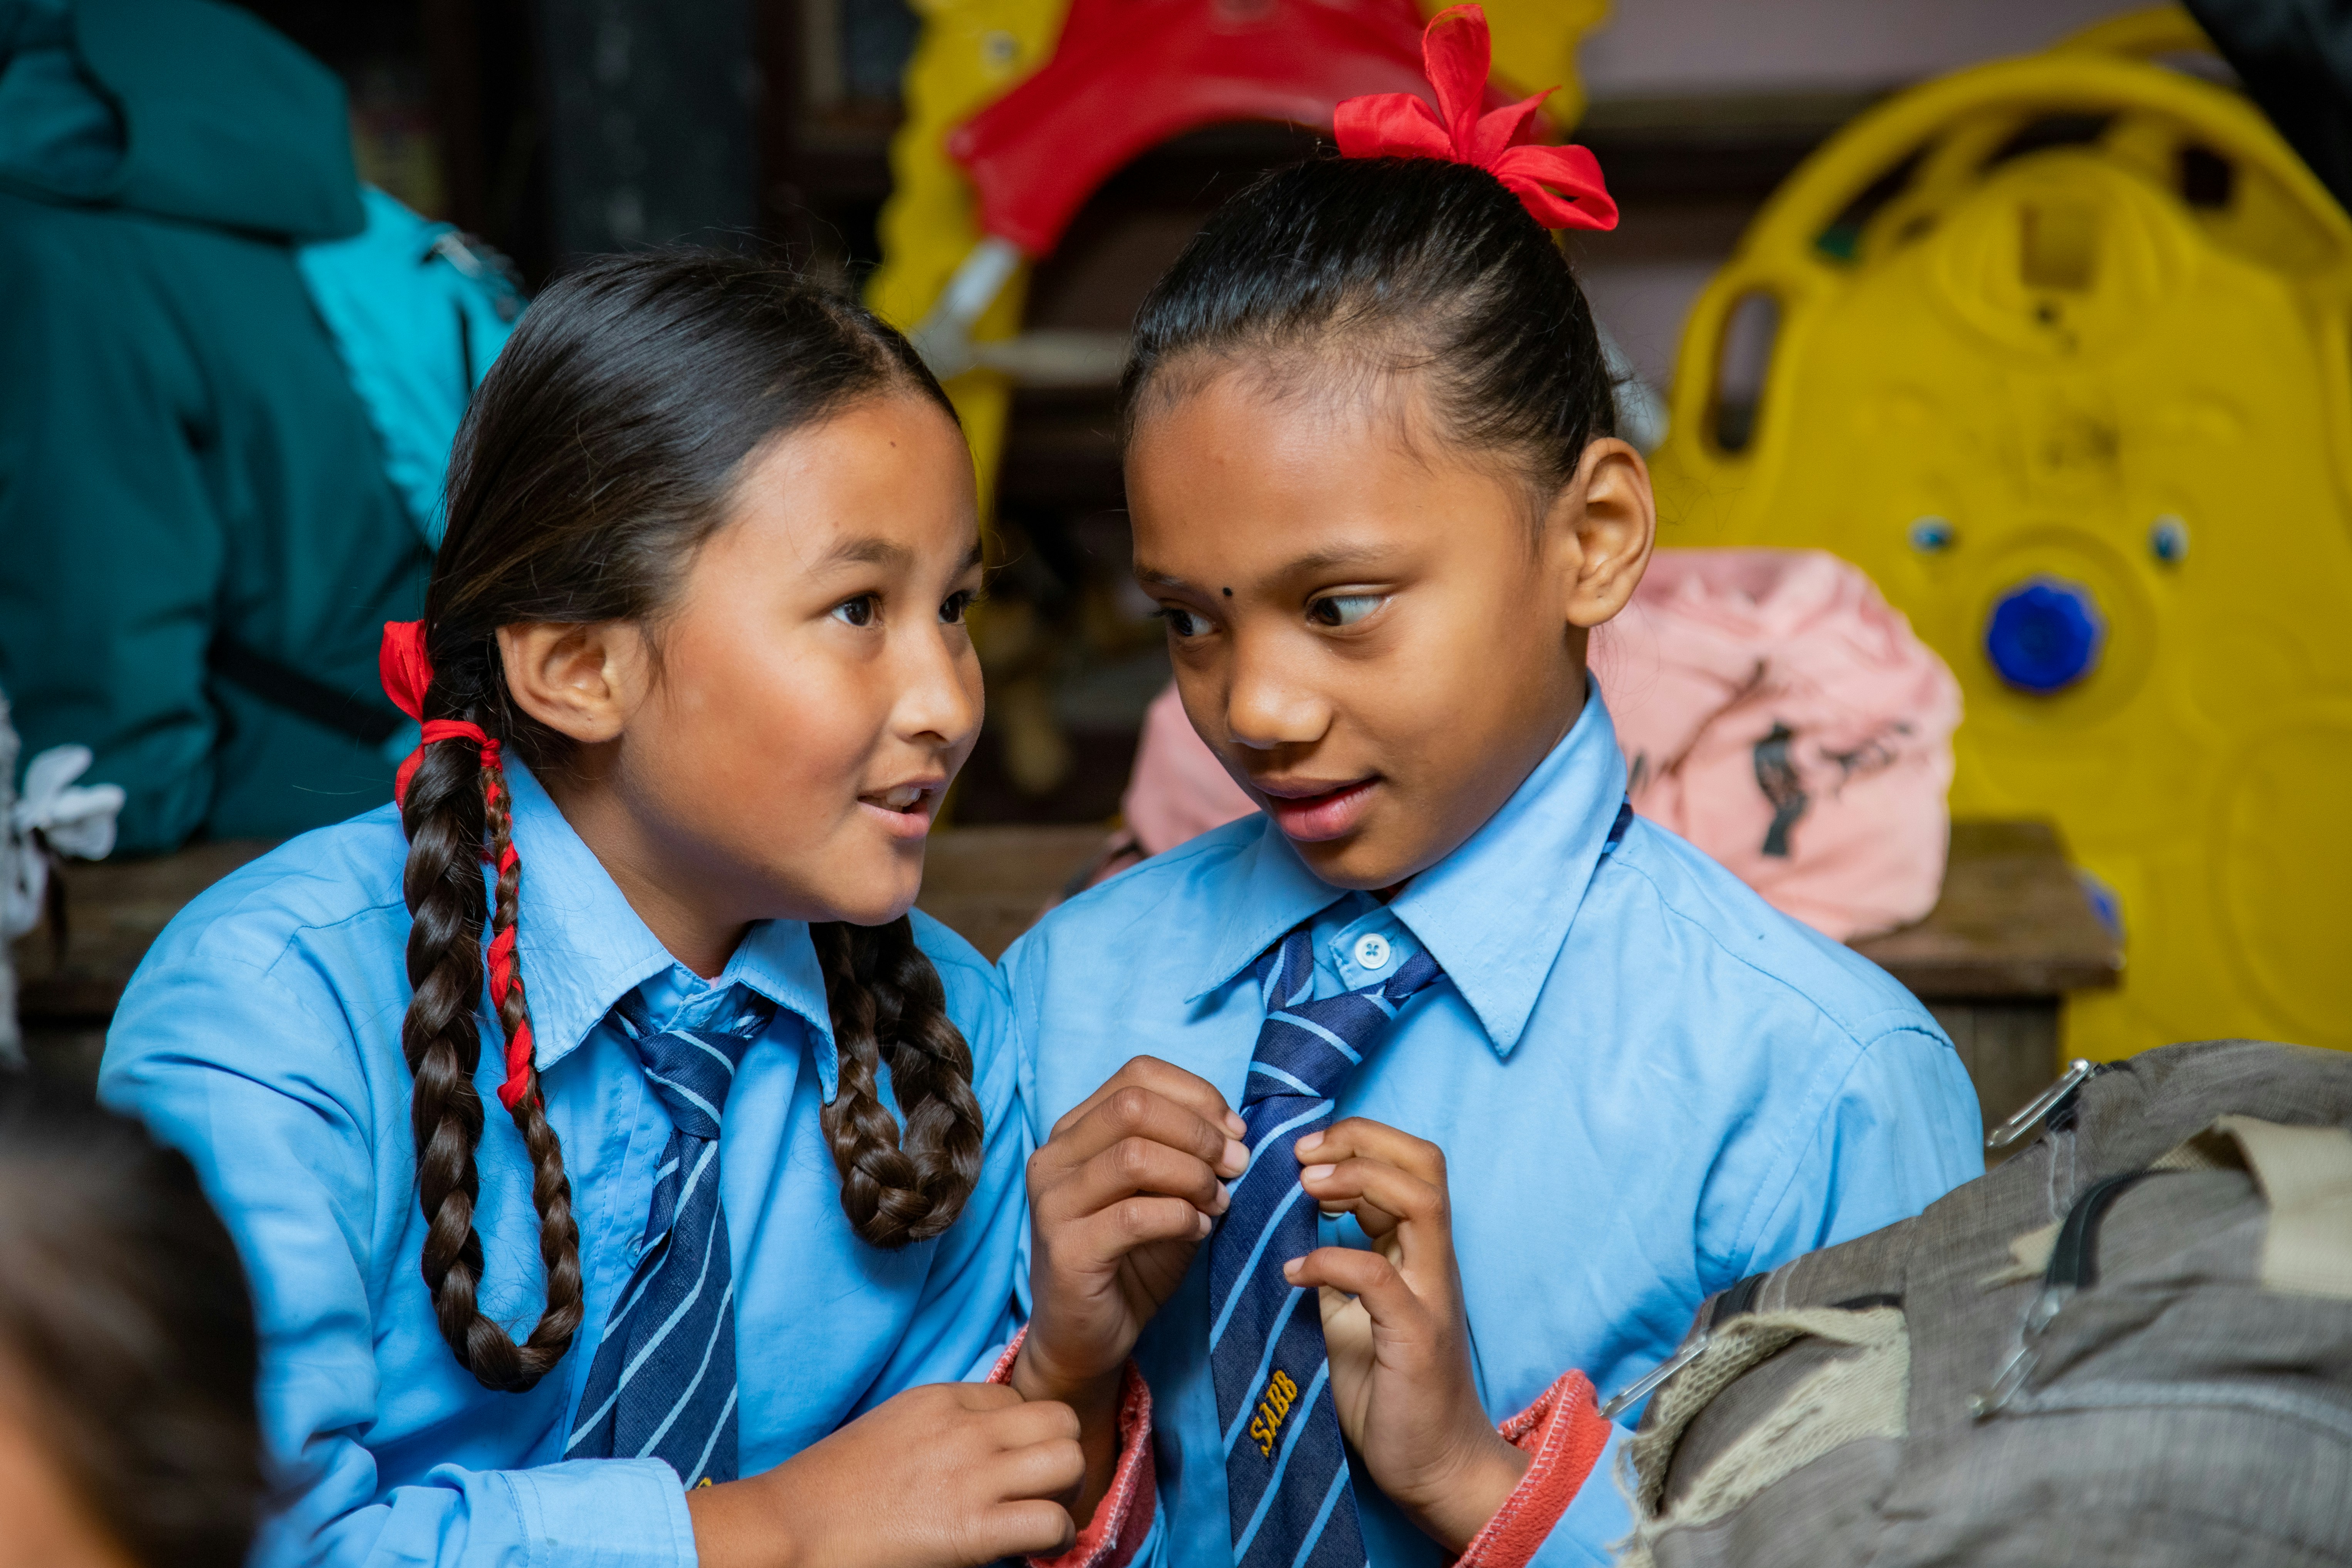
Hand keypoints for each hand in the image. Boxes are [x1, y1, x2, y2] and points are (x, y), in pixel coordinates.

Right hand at [685, 1382, 1082, 1567]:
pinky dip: (1055, 1540)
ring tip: (1044, 1520)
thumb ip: (940, 1433)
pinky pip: (1052, 1522)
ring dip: (1067, 1495)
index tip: (1012, 1471)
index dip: (1025, 1439)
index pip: (1020, 1401)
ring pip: (1070, 1460)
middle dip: (1061, 1458)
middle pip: (1060, 1420)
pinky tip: (1032, 1552)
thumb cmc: (829, 1490)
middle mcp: (965, 1428)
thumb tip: (978, 1457)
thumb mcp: (892, 1431)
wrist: (789, 1529)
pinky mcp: (973, 1528)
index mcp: (941, 1399)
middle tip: (1044, 1493)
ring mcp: (972, 1475)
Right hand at [1016, 1057, 1249, 1512]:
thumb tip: (1234, 1131)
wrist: (1087, 1337)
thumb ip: (1185, 1154)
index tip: (1234, 1129)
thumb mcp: (1163, 1193)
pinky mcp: (1065, 1250)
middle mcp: (1052, 1158)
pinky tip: (1200, 1229)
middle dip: (1200, 1131)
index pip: (1137, 1074)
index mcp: (1074, 1131)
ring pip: (1134, 1155)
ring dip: (1194, 1174)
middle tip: (1236, 1164)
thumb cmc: (1130, 1259)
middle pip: (1134, 1105)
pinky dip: (1181, 1216)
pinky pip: (1134, 1215)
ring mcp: (1051, 1203)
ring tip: (1219, 1200)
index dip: (1196, 1093)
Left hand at [1288, 1119, 1525, 1554]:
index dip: (1356, 1141)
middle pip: (1425, 1164)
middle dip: (1361, 1141)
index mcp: (1415, 1252)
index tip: (1300, 1151)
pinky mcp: (1417, 1337)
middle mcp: (1433, 1263)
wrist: (1433, 1465)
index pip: (1407, 1163)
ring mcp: (1431, 1295)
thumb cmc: (1385, 1389)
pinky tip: (1293, 1271)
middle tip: (1301, 1155)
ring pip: (1421, 1200)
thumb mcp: (1345, 1314)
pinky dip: (1332, 1259)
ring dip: (1358, 1180)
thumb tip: (1279, 1224)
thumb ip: (1331, 1267)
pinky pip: (1378, 1277)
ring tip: (1305, 1189)